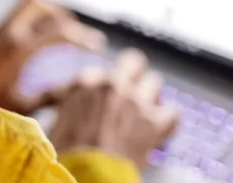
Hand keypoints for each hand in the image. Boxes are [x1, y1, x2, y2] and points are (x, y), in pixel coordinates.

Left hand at [0, 0, 105, 114]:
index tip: (95, 44)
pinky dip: (30, 20)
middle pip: (39, 3)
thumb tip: (76, 91)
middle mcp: (5, 34)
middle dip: (62, 14)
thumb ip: (50, 96)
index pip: (59, 31)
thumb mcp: (21, 106)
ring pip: (24, 5)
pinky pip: (13, 16)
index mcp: (18, 50)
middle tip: (76, 31)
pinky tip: (34, 40)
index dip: (82, 36)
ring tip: (58, 31)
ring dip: (45, 12)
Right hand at [49, 50, 178, 167]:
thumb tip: (72, 109)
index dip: (104, 89)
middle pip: (133, 61)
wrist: (86, 174)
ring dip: (152, 95)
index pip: (100, 73)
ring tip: (148, 111)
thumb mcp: (58, 121)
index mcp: (86, 83)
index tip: (105, 100)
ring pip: (155, 80)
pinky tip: (161, 130)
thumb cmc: (67, 153)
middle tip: (135, 88)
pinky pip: (173, 111)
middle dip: (135, 72)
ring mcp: (136, 101)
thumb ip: (70, 106)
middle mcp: (113, 84)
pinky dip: (168, 120)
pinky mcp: (155, 121)